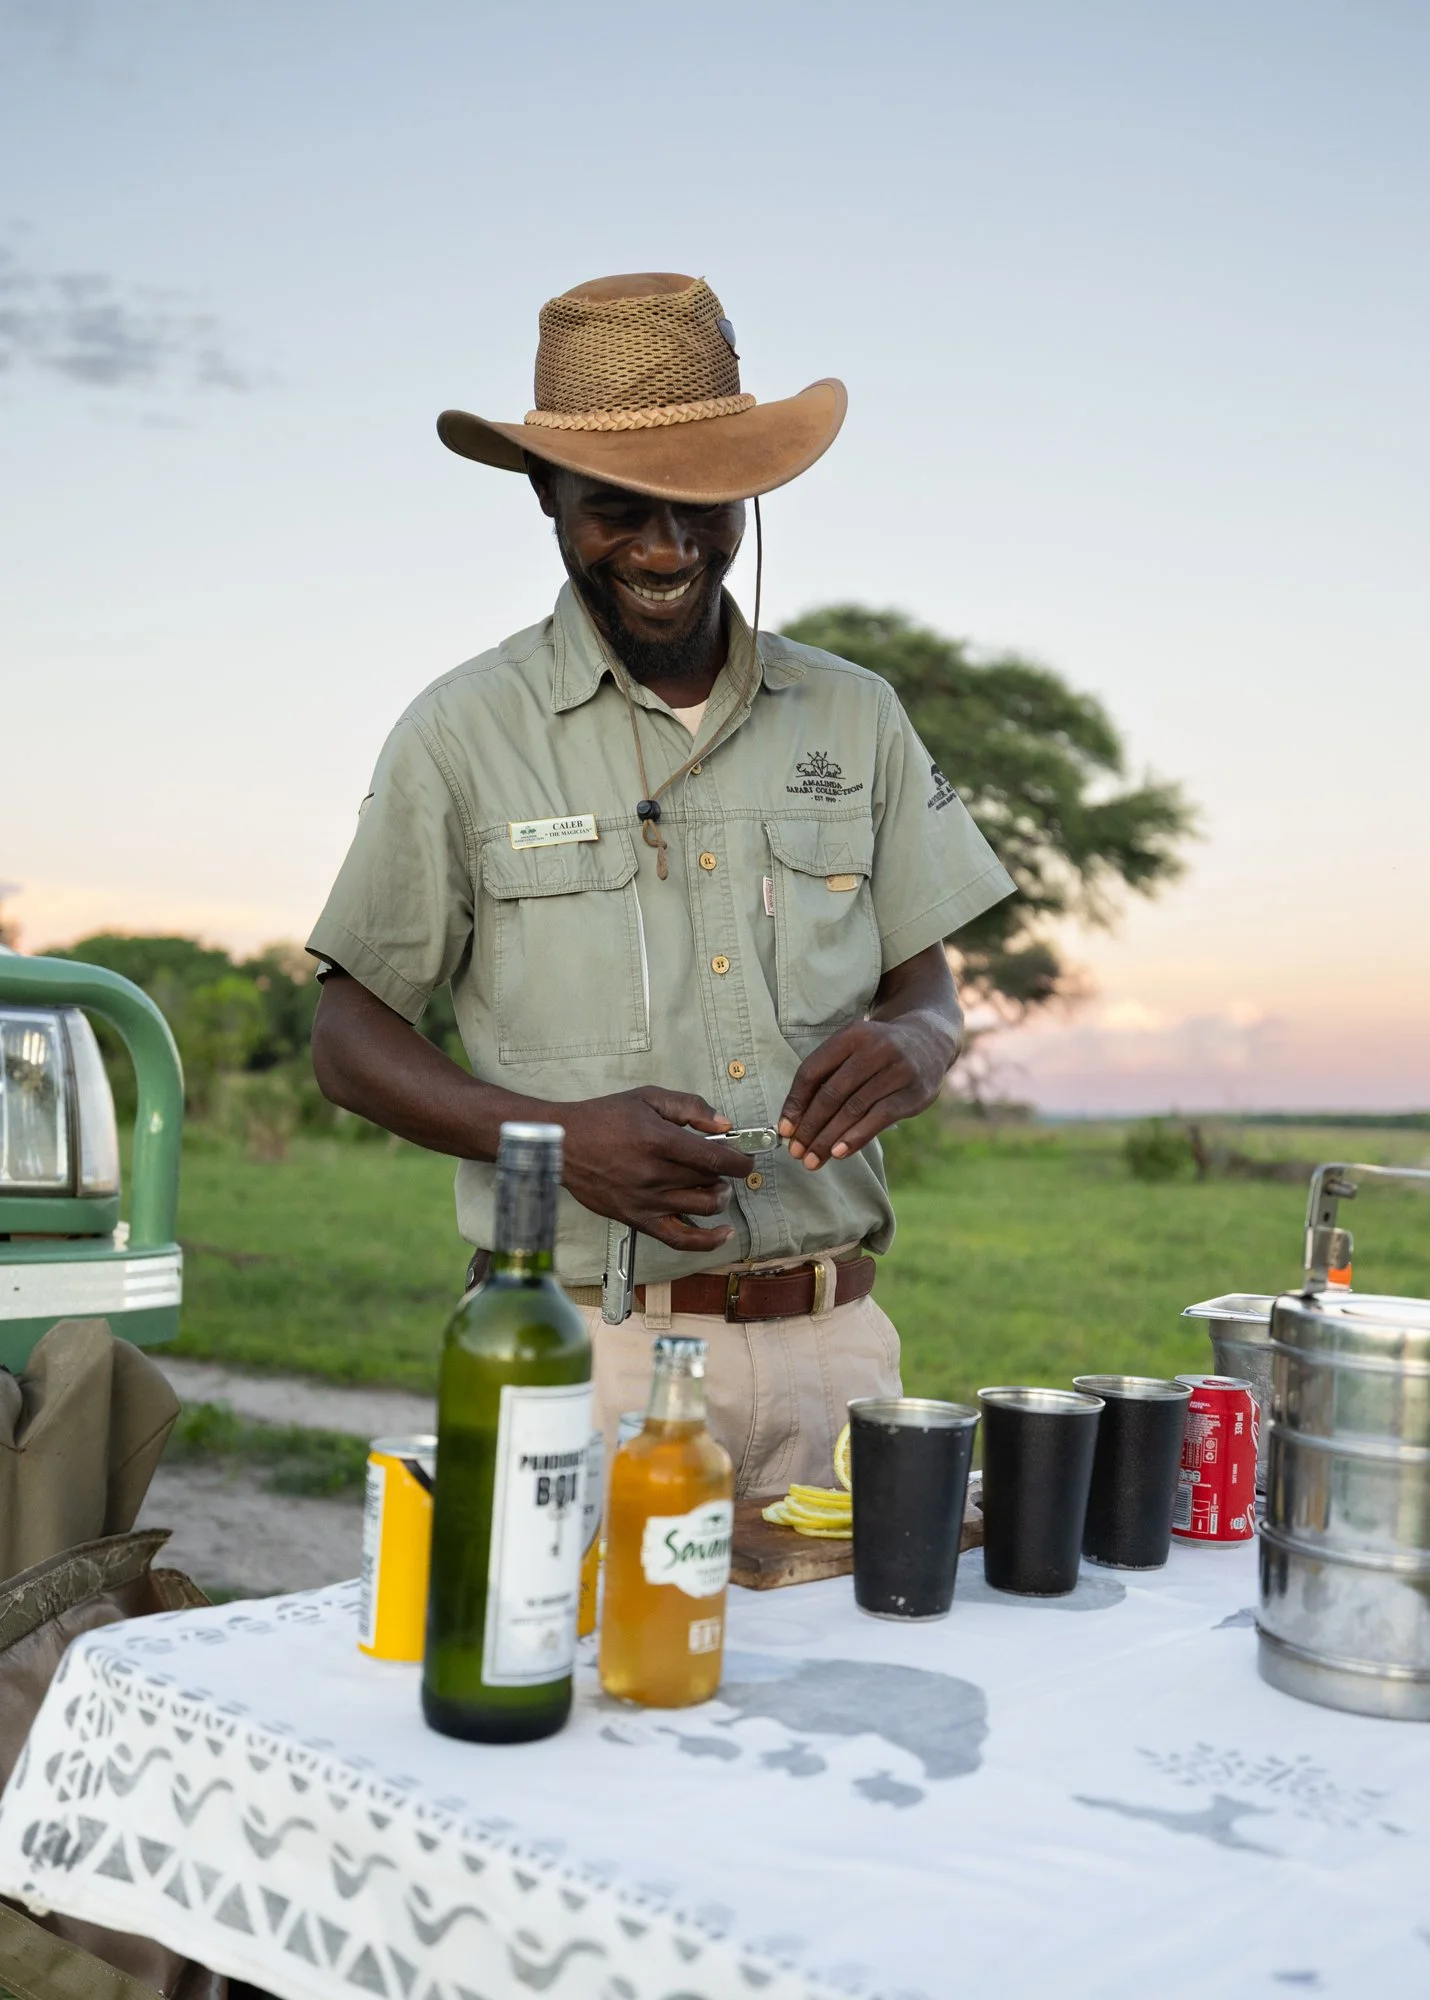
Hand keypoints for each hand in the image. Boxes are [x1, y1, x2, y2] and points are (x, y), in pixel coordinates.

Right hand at [561, 1088, 754, 1251]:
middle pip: (712, 1182)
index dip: (740, 1160)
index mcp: (661, 1141)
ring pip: (703, 1208)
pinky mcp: (638, 1220)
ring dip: (720, 1198)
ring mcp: (648, 1201)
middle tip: (723, 1167)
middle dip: (728, 1175)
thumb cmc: (604, 1118)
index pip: (717, 1158)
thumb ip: (689, 1106)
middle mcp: (656, 1174)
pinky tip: (724, 1234)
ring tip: (715, 1188)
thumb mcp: (647, 1098)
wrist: (564, 1144)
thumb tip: (724, 1123)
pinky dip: (708, 1241)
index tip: (745, 1158)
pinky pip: (681, 1239)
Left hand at [778, 1018, 952, 1169]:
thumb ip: (826, 1077)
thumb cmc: (878, 1052)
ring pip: (854, 1108)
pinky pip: (880, 1118)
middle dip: (810, 1127)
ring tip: (812, 1159)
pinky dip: (857, 1137)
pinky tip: (839, 1152)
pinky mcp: (914, 1091)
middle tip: (796, 1152)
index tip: (785, 1130)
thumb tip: (795, 1123)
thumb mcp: (852, 1050)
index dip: (795, 1103)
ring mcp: (898, 1069)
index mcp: (851, 1035)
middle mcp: (875, 1048)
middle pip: (832, 1093)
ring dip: (829, 1138)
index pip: (812, 1071)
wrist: (930, 1041)